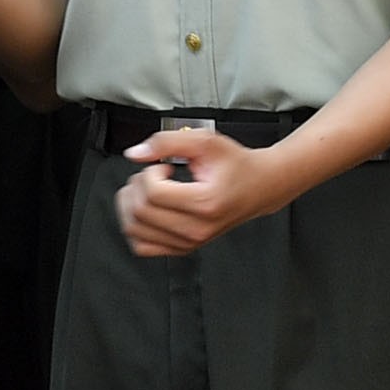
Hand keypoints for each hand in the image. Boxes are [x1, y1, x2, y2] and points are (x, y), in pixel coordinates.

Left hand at [114, 128, 266, 259]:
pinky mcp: (183, 248)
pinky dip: (135, 228)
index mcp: (204, 203)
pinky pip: (141, 246)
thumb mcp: (206, 142)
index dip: (149, 173)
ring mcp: (189, 242)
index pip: (153, 193)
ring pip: (135, 230)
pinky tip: (147, 211)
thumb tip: (136, 153)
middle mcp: (196, 229)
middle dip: (138, 186)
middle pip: (141, 212)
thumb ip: (167, 141)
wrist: (258, 186)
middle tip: (154, 176)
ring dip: (131, 205)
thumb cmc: (236, 166)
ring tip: (148, 191)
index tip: (162, 168)